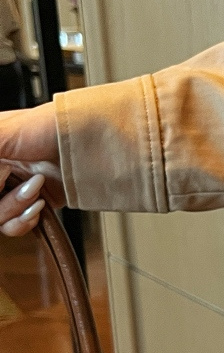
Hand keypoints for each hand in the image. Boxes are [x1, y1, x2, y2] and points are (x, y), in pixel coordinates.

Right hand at [0, 104, 62, 235]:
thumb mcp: (0, 133)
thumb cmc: (46, 126)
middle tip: (10, 178)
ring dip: (13, 207)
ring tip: (34, 189)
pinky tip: (38, 205)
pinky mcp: (33, 205)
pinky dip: (24, 220)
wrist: (86, 145)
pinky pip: (15, 226)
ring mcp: (12, 189)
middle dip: (0, 199)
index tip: (1, 177)